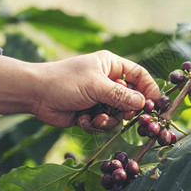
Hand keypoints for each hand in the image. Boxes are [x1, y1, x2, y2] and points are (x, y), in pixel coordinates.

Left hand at [0, 50, 159, 131]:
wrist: (36, 95)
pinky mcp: (90, 113)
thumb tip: (142, 104)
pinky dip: (94, 124)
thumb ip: (121, 96)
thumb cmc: (65, 82)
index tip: (155, 104)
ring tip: (95, 118)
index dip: (149, 89)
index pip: (139, 76)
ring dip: (108, 120)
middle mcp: (107, 81)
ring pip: (117, 115)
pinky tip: (82, 120)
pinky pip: (103, 123)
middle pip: (131, 99)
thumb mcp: (96, 86)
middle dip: (126, 110)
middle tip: (124, 115)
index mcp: (111, 66)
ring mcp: (98, 98)